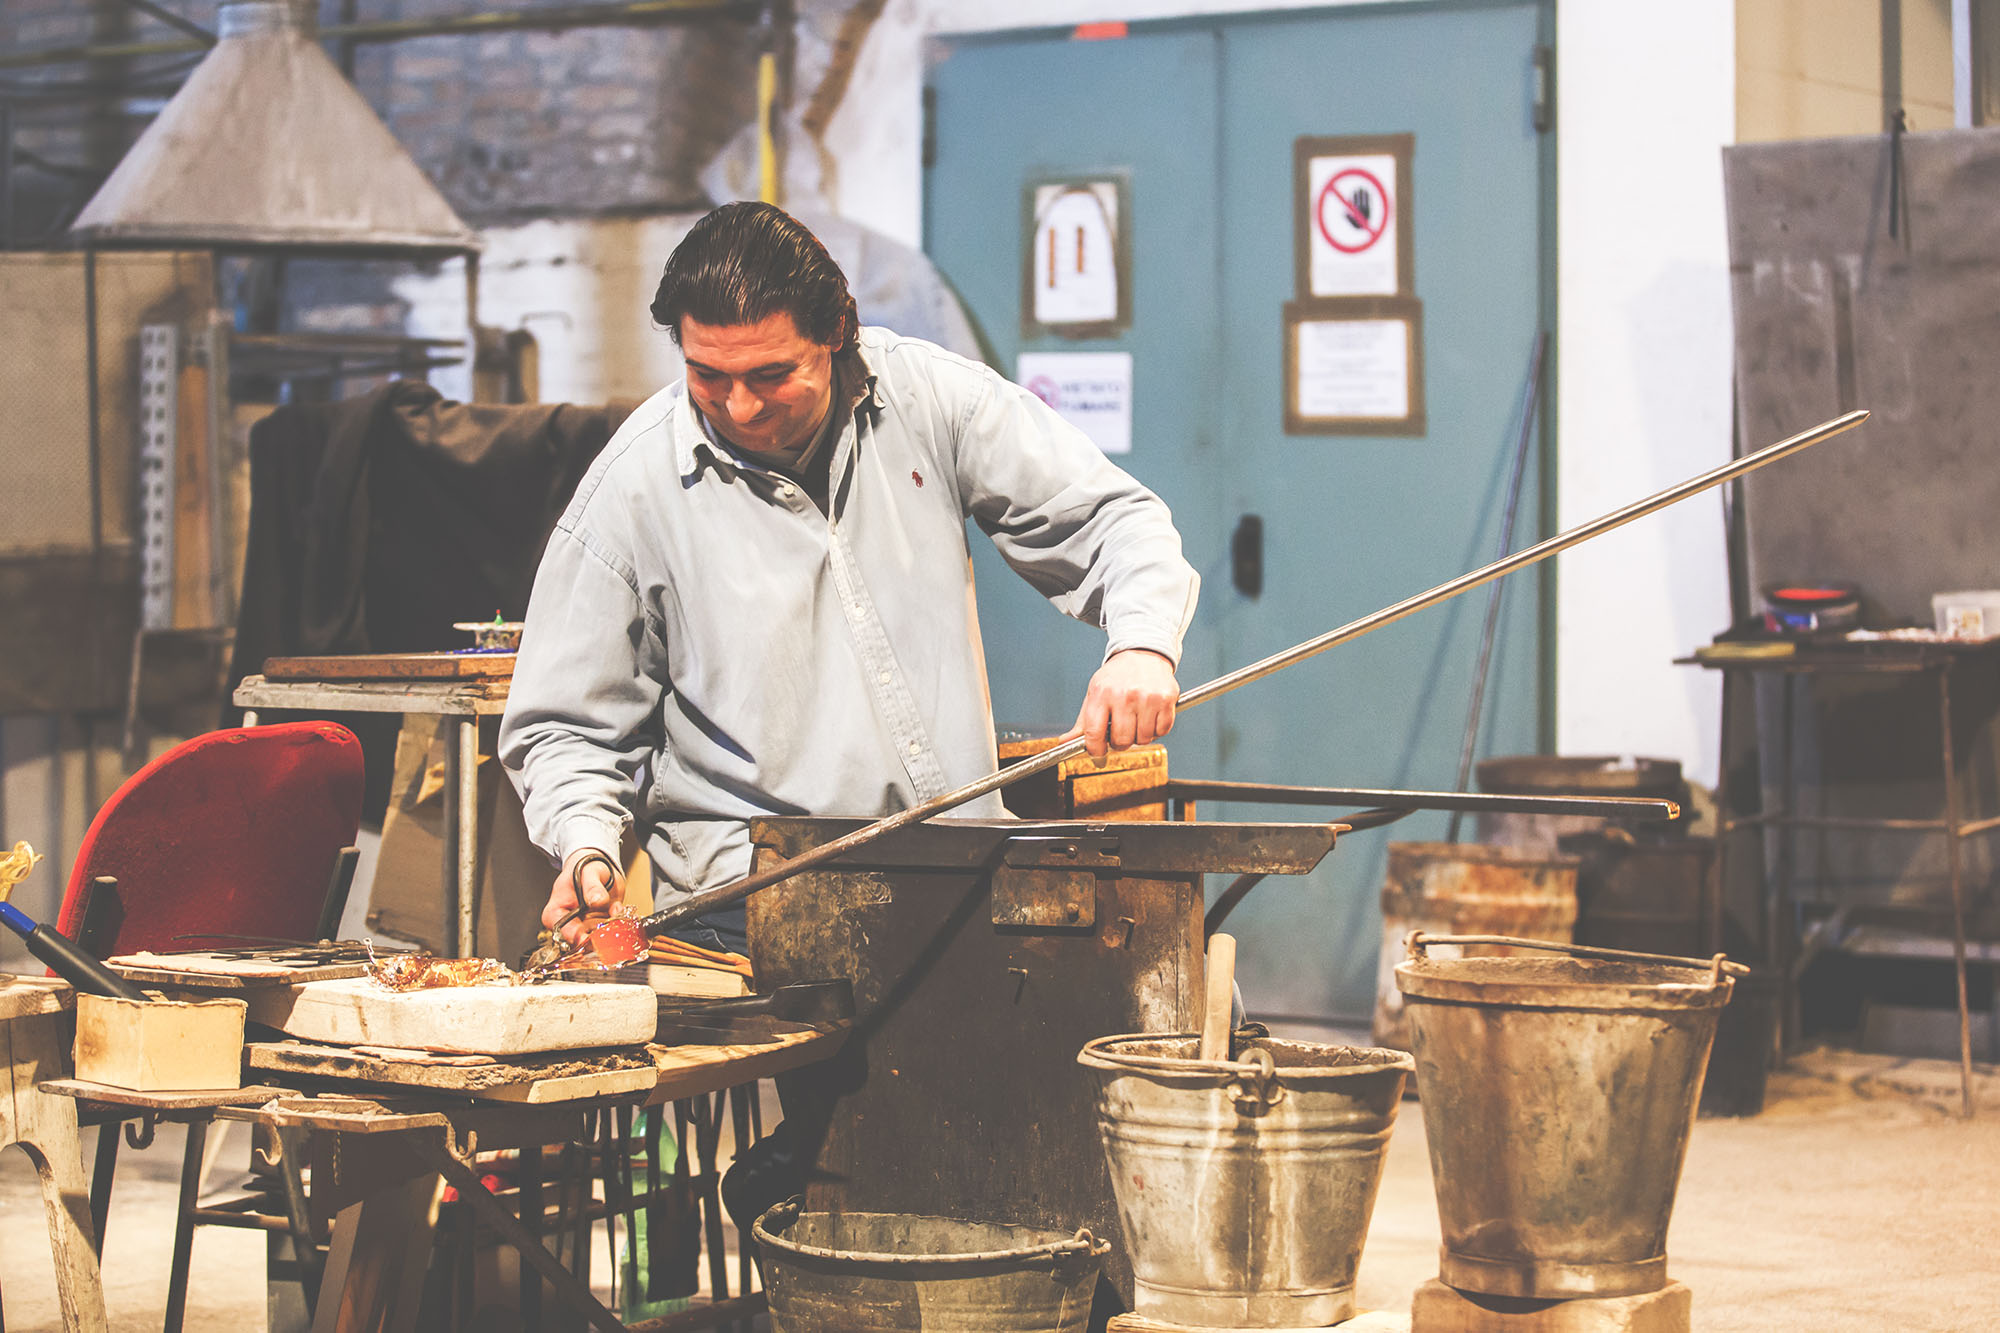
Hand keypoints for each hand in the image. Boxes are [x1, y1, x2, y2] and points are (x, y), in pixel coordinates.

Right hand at [544, 849, 624, 944]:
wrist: (597, 865)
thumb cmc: (584, 866)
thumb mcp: (589, 872)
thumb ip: (593, 886)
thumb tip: (597, 900)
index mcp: (556, 911)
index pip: (562, 931)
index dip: (577, 937)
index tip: (591, 938)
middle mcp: (569, 923)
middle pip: (581, 940)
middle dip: (599, 935)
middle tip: (611, 924)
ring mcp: (586, 926)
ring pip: (598, 939)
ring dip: (611, 931)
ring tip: (616, 913)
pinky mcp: (600, 926)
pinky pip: (611, 933)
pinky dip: (619, 926)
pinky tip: (621, 913)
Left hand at [1063, 648, 1179, 757]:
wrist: (1142, 653)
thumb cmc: (1117, 677)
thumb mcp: (1095, 693)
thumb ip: (1083, 722)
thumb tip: (1065, 742)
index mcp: (1101, 693)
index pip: (1094, 734)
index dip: (1095, 750)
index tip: (1098, 754)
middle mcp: (1124, 695)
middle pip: (1121, 741)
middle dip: (1120, 743)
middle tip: (1121, 732)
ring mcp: (1147, 697)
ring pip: (1143, 739)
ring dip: (1140, 736)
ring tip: (1136, 720)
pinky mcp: (1166, 699)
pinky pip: (1161, 731)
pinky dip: (1156, 730)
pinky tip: (1150, 717)